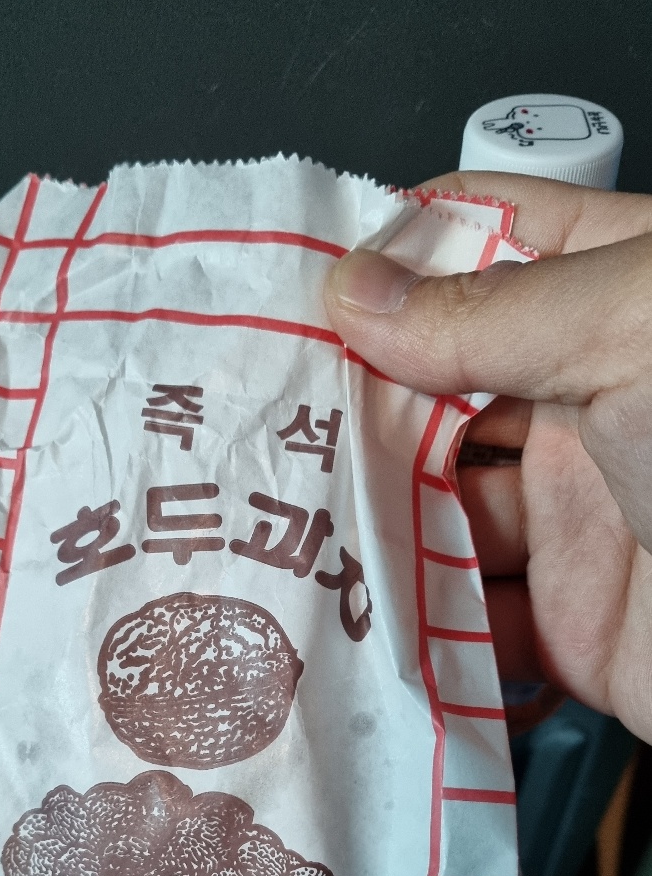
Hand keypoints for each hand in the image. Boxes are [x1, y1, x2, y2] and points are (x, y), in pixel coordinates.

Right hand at [324, 173, 651, 743]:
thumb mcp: (634, 332)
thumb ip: (488, 315)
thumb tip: (357, 288)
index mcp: (614, 299)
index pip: (478, 248)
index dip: (385, 261)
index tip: (292, 291)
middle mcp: (587, 399)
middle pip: (433, 391)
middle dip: (350, 409)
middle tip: (261, 424)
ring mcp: (575, 512)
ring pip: (434, 509)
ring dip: (366, 523)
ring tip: (284, 526)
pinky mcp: (568, 622)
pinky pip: (468, 618)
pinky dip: (416, 627)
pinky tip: (359, 615)